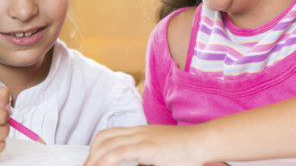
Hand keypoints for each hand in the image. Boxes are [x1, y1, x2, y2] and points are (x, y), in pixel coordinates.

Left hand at [84, 124, 207, 165]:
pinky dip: (105, 161)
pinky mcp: (146, 146)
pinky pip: (118, 152)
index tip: (91, 163)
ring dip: (94, 159)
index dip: (96, 148)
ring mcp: (142, 137)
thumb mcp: (161, 156)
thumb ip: (146, 160)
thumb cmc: (187, 152)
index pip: (110, 135)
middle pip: (104, 137)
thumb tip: (139, 164)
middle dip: (91, 154)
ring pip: (107, 143)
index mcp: (140, 133)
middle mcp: (138, 132)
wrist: (203, 142)